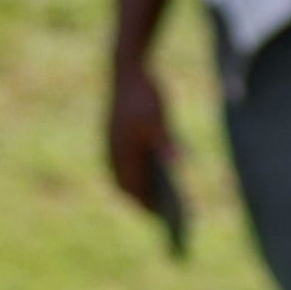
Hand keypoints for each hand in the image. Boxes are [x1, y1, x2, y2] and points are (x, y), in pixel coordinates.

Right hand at [107, 56, 174, 205]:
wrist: (126, 70)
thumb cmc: (145, 94)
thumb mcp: (160, 119)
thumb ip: (167, 144)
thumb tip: (179, 166)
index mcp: (122, 152)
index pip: (134, 190)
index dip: (148, 206)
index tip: (163, 219)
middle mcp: (112, 155)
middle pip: (129, 188)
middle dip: (146, 202)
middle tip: (166, 217)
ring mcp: (111, 149)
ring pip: (125, 178)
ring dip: (141, 191)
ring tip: (163, 202)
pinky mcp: (114, 141)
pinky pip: (125, 167)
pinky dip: (138, 176)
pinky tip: (156, 180)